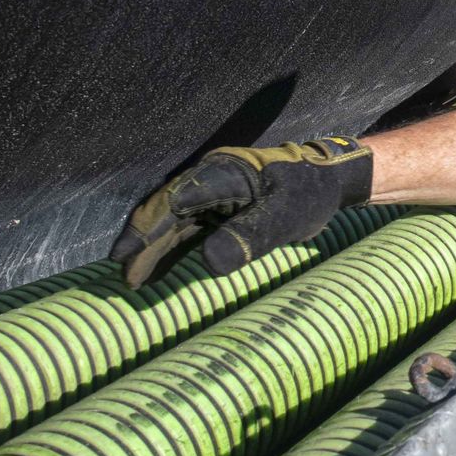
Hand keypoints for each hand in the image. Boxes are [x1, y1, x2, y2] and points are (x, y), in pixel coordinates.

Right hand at [110, 138, 373, 286]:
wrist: (331, 181)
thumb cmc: (310, 193)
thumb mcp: (286, 215)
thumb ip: (251, 235)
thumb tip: (210, 262)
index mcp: (222, 174)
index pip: (174, 202)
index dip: (146, 228)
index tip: (124, 255)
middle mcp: (211, 181)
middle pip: (167, 213)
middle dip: (143, 244)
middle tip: (124, 278)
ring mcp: (215, 196)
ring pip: (175, 224)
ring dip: (154, 250)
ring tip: (134, 281)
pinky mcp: (222, 210)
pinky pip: (190, 231)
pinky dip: (173, 251)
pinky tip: (160, 272)